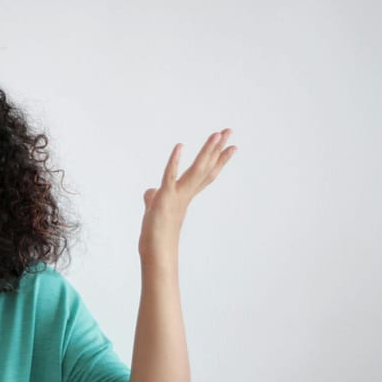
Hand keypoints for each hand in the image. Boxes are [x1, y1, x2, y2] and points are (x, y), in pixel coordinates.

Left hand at [140, 129, 235, 259]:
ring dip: (206, 151)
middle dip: (217, 148)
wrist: (156, 250)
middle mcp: (185, 193)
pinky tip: (179, 146)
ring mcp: (177, 195)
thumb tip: (149, 192)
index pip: (206, 174)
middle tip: (230, 131)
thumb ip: (153, 197)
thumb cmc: (156, 233)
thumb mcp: (154, 210)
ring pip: (196, 169)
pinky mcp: (165, 198)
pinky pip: (170, 176)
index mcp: (185, 195)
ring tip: (217, 134)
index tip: (232, 146)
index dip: (218, 160)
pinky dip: (174, 161)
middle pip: (205, 167)